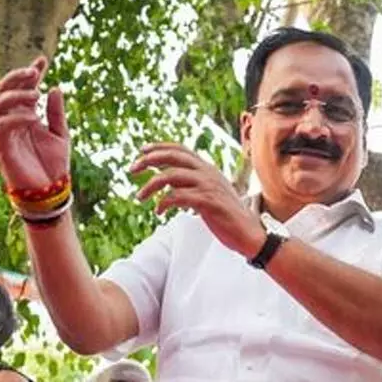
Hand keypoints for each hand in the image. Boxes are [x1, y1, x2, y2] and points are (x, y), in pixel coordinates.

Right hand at [0, 56, 70, 191]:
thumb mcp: (61, 134)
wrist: (51, 190)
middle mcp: (11, 121)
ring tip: (36, 94)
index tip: (43, 60)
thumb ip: (57, 112)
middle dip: (17, 77)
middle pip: (3, 90)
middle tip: (34, 72)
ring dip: (17, 95)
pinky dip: (17, 117)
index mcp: (25, 116)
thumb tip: (56, 88)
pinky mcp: (0, 147)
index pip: (23, 89)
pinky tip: (33, 116)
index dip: (31, 73)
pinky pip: (2, 125)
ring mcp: (3, 133)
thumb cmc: (54, 164)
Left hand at [131, 143, 265, 256]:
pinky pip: (178, 197)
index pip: (181, 150)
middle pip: (173, 157)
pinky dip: (163, 203)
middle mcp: (208, 173)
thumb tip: (165, 179)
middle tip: (132, 169)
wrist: (249, 234)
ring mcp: (209, 186)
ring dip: (151, 185)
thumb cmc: (226, 216)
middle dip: (149, 160)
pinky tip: (158, 211)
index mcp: (208, 169)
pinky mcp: (208, 202)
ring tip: (139, 197)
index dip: (160, 147)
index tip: (142, 151)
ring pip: (171, 176)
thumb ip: (189, 184)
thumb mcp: (207, 194)